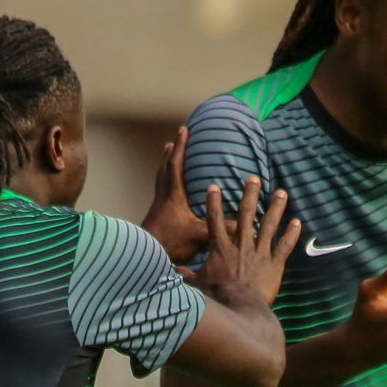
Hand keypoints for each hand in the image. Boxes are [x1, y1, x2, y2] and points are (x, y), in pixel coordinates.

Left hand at [142, 126, 209, 266]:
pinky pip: (160, 194)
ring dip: (164, 167)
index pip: (176, 164)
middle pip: (164, 169)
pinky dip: (164, 186)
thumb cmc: (169, 243)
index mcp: (173, 196)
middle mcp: (163, 198)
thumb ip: (219, 228)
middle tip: (173, 141)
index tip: (184, 129)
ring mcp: (157, 208)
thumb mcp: (198, 235)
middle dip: (170, 154)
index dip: (182, 146)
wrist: (144, 257)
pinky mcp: (155, 218)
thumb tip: (242, 224)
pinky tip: (169, 194)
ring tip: (167, 158)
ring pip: (160, 181)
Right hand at [193, 177, 298, 313]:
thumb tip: (172, 272)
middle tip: (254, 178)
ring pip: (269, 225)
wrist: (240, 309)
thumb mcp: (197, 285)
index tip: (214, 186)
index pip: (215, 220)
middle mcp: (241, 245)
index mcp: (221, 249)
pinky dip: (292, 234)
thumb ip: (186, 276)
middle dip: (250, 194)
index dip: (213, 202)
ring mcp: (260, 253)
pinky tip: (298, 221)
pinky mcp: (274, 265)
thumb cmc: (217, 298)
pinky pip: (285, 246)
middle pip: (246, 214)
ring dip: (276, 207)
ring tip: (281, 192)